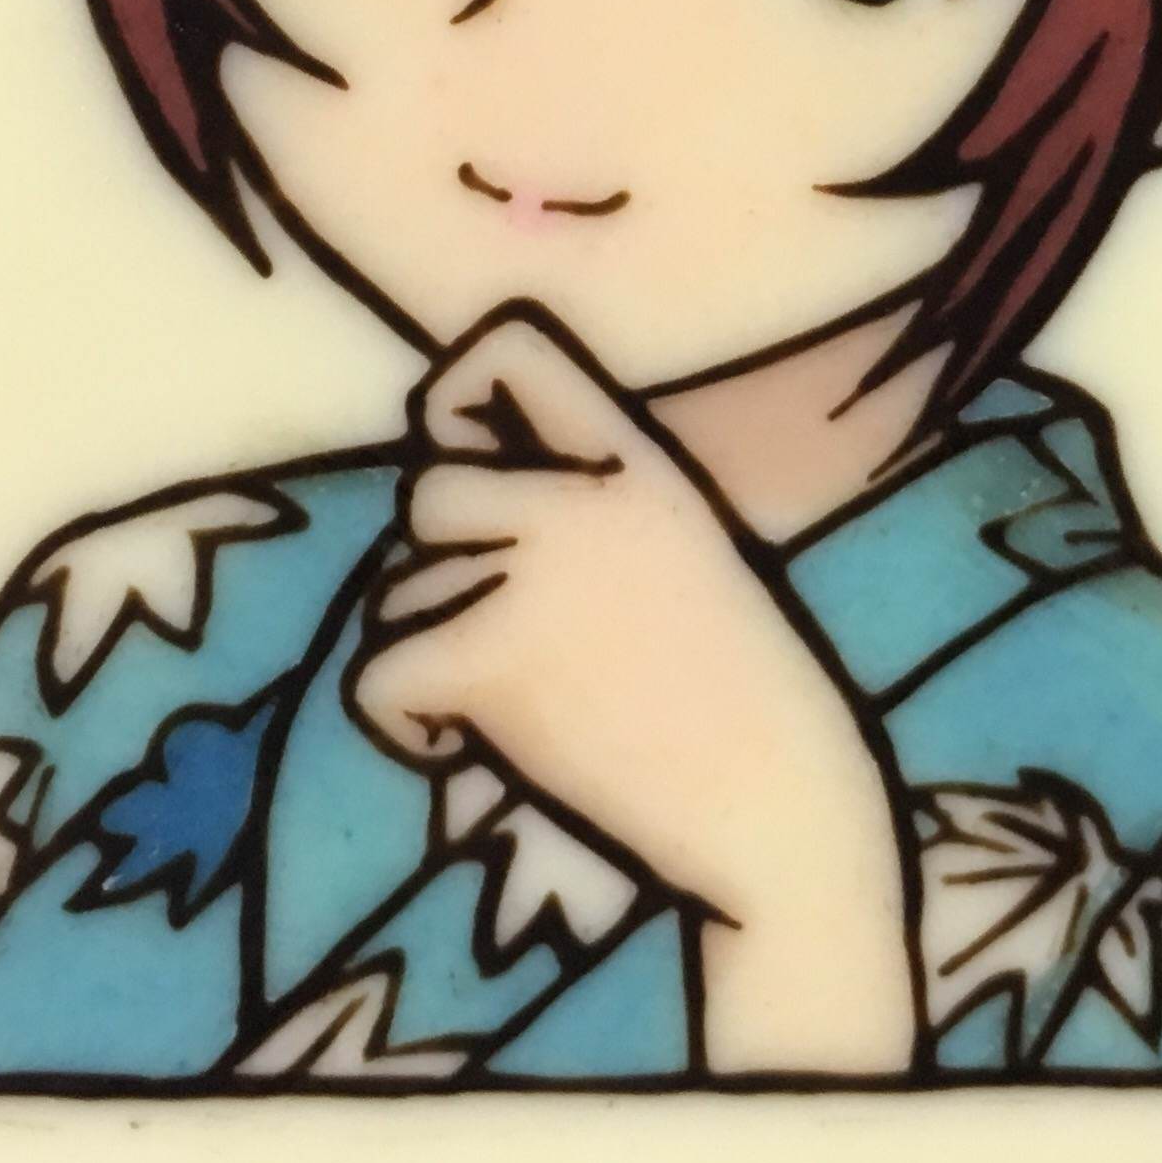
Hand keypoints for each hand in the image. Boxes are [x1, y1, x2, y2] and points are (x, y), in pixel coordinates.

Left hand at [348, 309, 915, 1074]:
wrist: (782, 809)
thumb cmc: (735, 699)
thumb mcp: (682, 553)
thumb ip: (585, 510)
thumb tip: (440, 500)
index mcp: (635, 460)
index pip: (504, 353)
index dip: (455, 405)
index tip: (464, 464)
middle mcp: (576, 497)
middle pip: (428, 497)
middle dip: (442, 573)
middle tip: (511, 646)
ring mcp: (529, 572)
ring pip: (398, 596)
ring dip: (431, 657)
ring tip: (528, 708)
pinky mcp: (487, 658)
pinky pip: (378, 675)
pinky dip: (407, 725)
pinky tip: (472, 751)